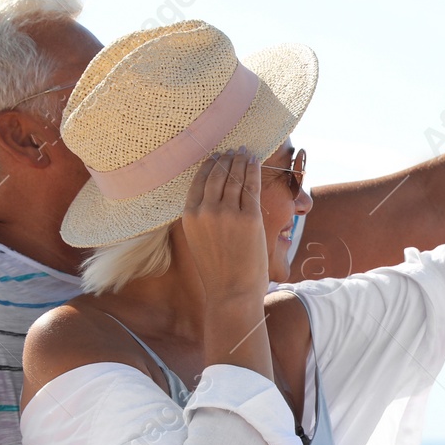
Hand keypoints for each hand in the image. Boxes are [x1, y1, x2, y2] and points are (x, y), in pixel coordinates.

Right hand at [180, 147, 268, 298]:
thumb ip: (202, 219)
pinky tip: (255, 162)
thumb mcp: (199, 241)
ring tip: (245, 153)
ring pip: (234, 177)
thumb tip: (212, 199)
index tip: (217, 156)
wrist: (232, 293)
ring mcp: (228, 213)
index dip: (210, 165)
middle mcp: (206, 210)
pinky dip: (253, 171)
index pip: (199, 181)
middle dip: (226, 159)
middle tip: (234, 150)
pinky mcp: (249, 218)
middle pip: (217, 174)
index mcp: (190, 216)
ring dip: (240, 161)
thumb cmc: (218, 272)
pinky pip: (251, 186)